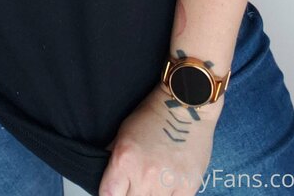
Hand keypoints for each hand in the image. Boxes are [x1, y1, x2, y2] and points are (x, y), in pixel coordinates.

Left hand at [99, 84, 221, 195]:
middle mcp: (144, 175)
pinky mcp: (187, 188)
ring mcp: (166, 184)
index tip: (115, 190)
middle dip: (131, 192)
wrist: (186, 106)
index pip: (108, 194)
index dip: (111, 193)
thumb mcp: (124, 131)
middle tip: (137, 182)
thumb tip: (106, 174)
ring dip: (151, 194)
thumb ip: (113, 155)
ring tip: (154, 181)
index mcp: (124, 160)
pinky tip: (168, 185)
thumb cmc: (154, 114)